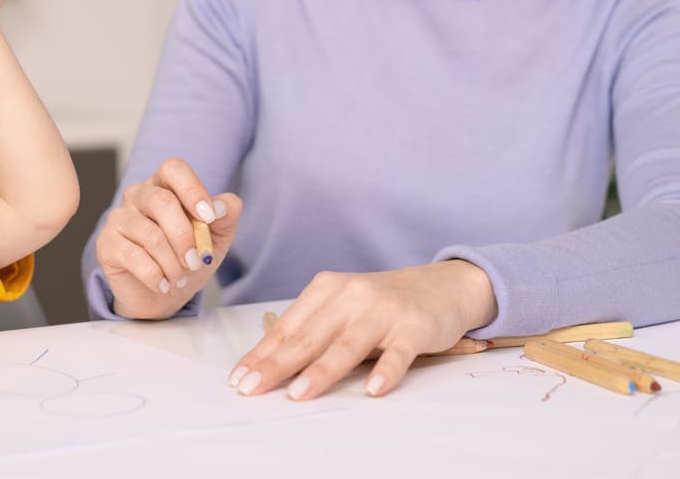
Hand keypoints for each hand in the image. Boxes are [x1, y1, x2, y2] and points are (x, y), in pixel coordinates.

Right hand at [94, 157, 241, 318]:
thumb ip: (225, 216)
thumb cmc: (187, 260)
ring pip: (151, 235)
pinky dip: (155, 276)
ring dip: (172, 264)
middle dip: (186, 237)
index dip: (193, 190)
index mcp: (164, 185)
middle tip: (196, 261)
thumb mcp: (215, 238)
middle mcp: (138, 195)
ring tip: (179, 278)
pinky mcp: (106, 243)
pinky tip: (162, 284)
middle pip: (163, 202)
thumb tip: (223, 206)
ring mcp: (118, 218)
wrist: (162, 296)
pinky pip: (133, 256)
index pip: (174, 169)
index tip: (209, 217)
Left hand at [230, 260, 497, 399]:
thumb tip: (268, 362)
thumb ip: (312, 329)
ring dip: (321, 371)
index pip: (287, 327)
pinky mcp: (413, 326)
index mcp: (326, 289)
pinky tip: (373, 389)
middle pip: (308, 337)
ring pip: (347, 345)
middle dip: (277, 365)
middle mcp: (351, 295)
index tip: (238, 379)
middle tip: (252, 389)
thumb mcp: (342, 307)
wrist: (440, 286)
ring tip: (298, 393)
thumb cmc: (380, 304)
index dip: (261, 354)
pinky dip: (386, 370)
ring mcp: (383, 310)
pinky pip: (398, 353)